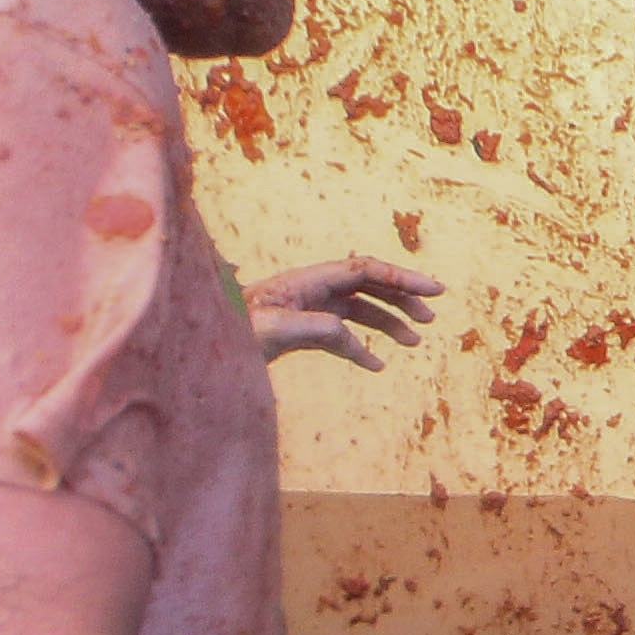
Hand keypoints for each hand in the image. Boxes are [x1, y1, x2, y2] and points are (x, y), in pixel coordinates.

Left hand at [246, 257, 444, 367]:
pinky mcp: (299, 330)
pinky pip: (341, 334)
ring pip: (358, 308)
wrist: (200, 352)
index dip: (402, 278)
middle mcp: (309, 290)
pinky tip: (377, 365)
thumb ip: (318, 329)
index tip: (434, 291)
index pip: (364, 270)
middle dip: (401, 297)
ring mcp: (305, 309)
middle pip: (367, 284)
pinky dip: (362, 347)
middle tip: (431, 316)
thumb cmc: (231, 336)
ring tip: (414, 341)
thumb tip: (354, 337)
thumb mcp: (274, 332)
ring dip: (388, 322)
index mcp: (307, 281)